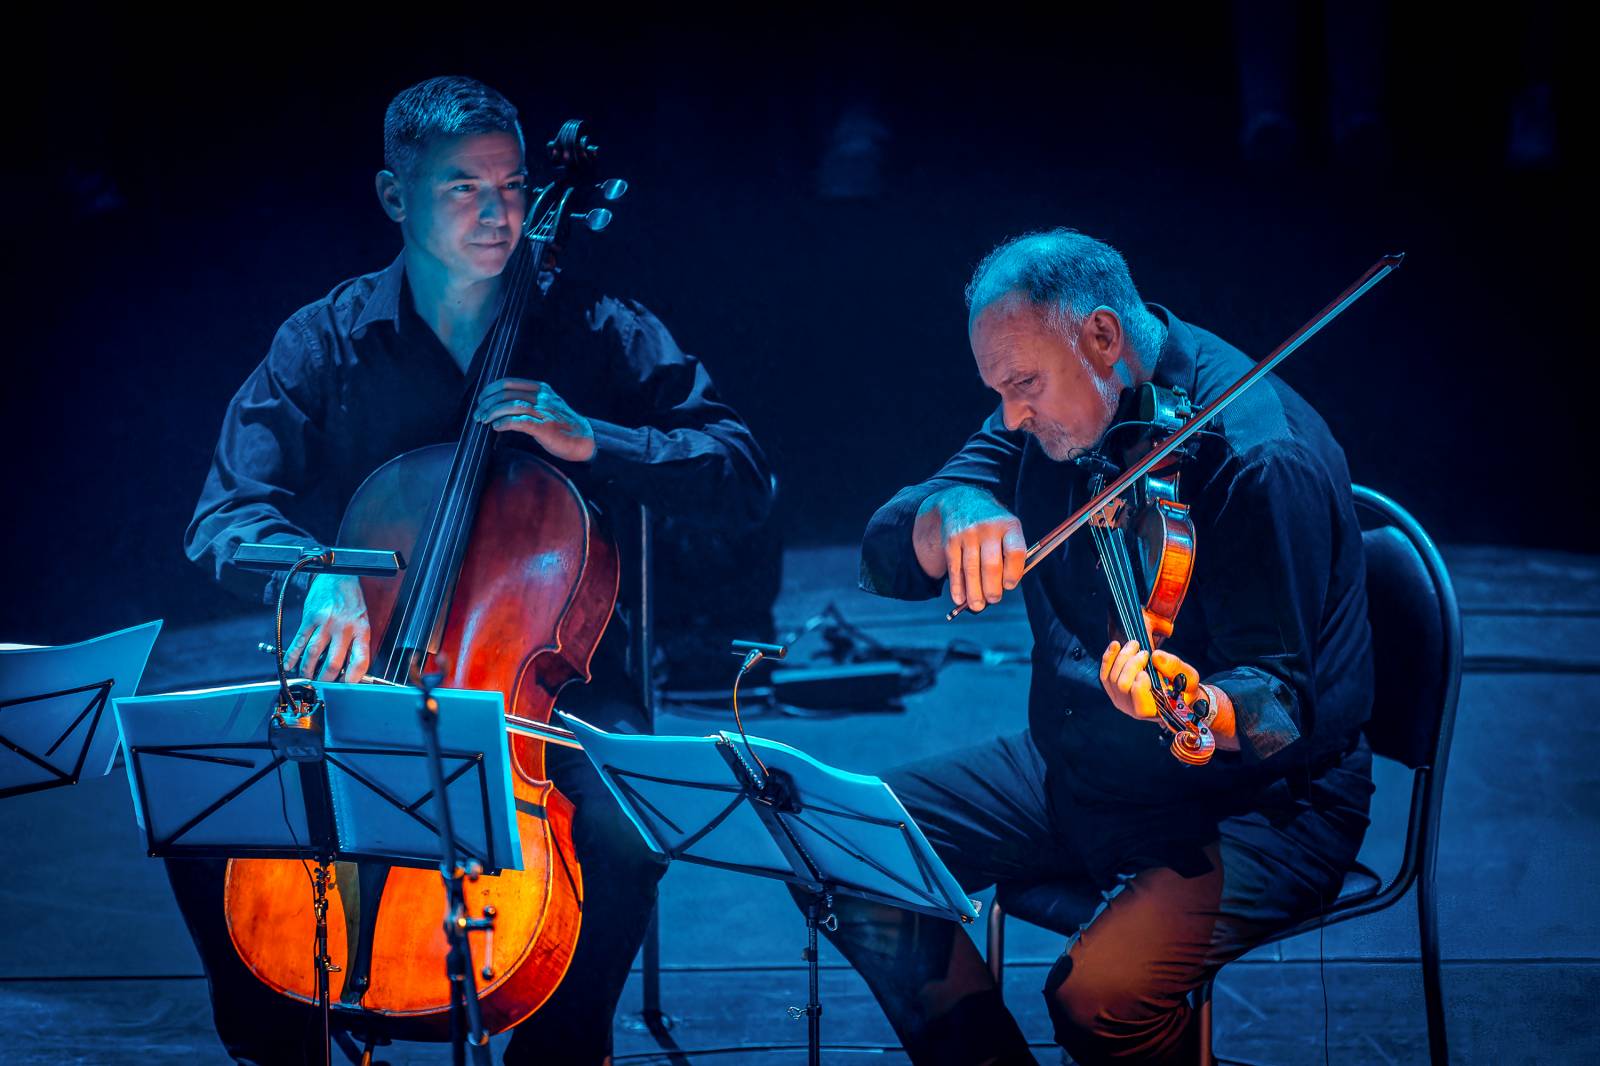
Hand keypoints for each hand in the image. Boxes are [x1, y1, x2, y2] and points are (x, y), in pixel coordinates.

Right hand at [283, 574, 370, 681]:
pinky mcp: (310, 618)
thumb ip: (356, 642)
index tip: (347, 687)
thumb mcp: (362, 621)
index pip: (360, 661)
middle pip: (332, 663)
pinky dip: (292, 656)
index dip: (353, 679)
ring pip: (313, 655)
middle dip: (325, 680)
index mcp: (361, 630)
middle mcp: (344, 628)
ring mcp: (326, 623)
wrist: (338, 575)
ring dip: (307, 671)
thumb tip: (349, 668)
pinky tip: (289, 665)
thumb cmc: (352, 600)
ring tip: (306, 677)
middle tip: (321, 685)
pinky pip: (299, 641)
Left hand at [474, 377, 595, 461]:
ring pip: (511, 406)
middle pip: (506, 394)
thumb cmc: (563, 425)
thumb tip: (502, 405)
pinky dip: (504, 423)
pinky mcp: (545, 428)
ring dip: (492, 413)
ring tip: (484, 421)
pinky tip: (496, 427)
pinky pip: (519, 422)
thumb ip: (529, 401)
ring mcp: (544, 412)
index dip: (490, 390)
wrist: (584, 440)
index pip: (508, 383)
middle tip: (478, 414)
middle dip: (487, 404)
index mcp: (541, 389)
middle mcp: (542, 398)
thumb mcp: (548, 405)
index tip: (481, 400)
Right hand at [915, 485, 1026, 612]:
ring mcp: (967, 534)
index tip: (1009, 585)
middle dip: (992, 588)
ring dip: (974, 592)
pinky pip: (954, 568)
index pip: (1015, 552)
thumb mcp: (1007, 530)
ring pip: (971, 570)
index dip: (1014, 573)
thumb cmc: (993, 526)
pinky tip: (960, 598)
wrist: (962, 501)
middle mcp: (988, 528)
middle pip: (991, 565)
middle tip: (994, 599)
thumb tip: (1003, 588)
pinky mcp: (951, 541)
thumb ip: (1009, 555)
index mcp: (1009, 526)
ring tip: (977, 606)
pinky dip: (957, 586)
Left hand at [1099, 639, 1201, 722]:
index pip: (1140, 705)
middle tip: (1144, 651)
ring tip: (1135, 644)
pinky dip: (1109, 658)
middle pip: (1123, 686)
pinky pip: (1104, 674)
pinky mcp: (1113, 689)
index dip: (1140, 685)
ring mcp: (1120, 699)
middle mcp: (1133, 709)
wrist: (1171, 690)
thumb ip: (1175, 668)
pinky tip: (1116, 645)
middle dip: (1132, 664)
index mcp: (1153, 712)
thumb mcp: (1188, 678)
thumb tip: (1156, 656)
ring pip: (1112, 678)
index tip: (1147, 668)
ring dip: (1122, 657)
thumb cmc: (1183, 687)